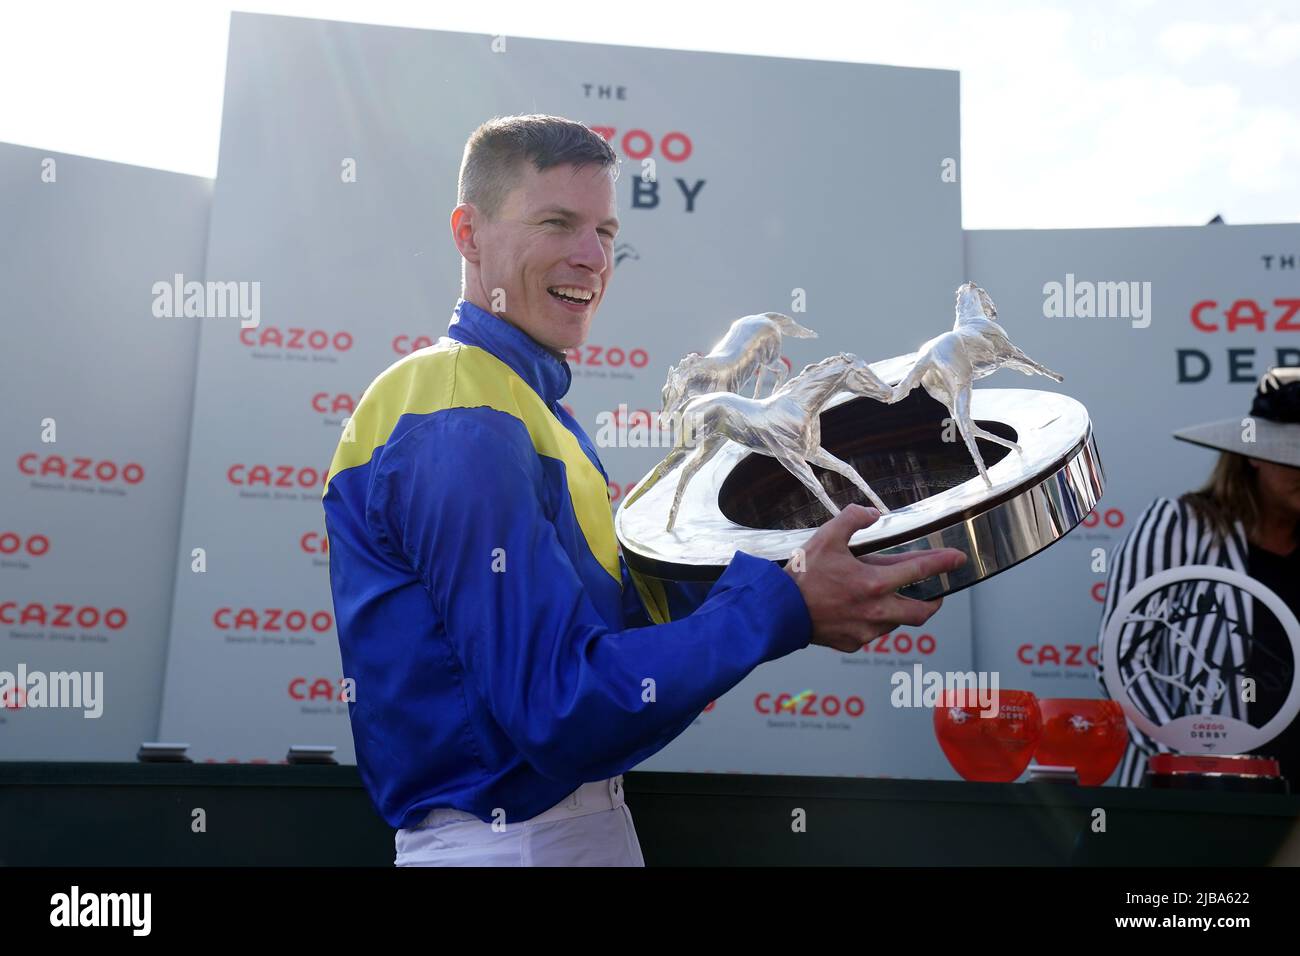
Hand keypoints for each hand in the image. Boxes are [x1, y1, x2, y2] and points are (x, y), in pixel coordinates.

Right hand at [784, 504, 965, 652]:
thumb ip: (853, 519)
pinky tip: (861, 610)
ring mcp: (865, 631)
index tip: (958, 558)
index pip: (919, 571)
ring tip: (887, 596)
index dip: (943, 562)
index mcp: (873, 582)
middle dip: (933, 601)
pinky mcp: (852, 643)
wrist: (778, 611)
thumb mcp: (827, 536)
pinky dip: (874, 622)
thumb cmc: (802, 576)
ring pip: (896, 623)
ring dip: (898, 609)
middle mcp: (875, 610)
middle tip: (933, 591)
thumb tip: (872, 514)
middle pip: (921, 612)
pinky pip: (872, 634)